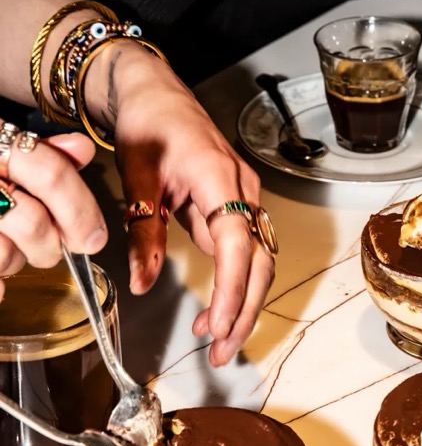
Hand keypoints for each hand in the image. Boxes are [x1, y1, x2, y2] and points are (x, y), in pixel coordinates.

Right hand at [0, 129, 107, 300]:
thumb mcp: (0, 147)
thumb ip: (41, 151)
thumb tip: (81, 150)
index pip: (48, 172)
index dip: (80, 209)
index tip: (94, 238)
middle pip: (31, 221)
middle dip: (49, 243)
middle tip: (48, 246)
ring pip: (6, 254)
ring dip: (13, 260)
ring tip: (4, 247)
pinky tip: (0, 284)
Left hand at [97, 49, 274, 365]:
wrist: (156, 93)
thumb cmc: (150, 126)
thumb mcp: (137, 179)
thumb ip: (143, 232)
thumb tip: (143, 282)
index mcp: (220, 178)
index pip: (236, 245)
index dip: (231, 291)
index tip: (216, 327)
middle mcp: (243, 188)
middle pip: (259, 261)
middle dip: (245, 311)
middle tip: (223, 352)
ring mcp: (245, 196)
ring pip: (258, 260)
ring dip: (242, 302)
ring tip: (216, 338)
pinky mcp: (238, 203)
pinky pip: (245, 250)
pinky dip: (235, 283)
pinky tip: (216, 309)